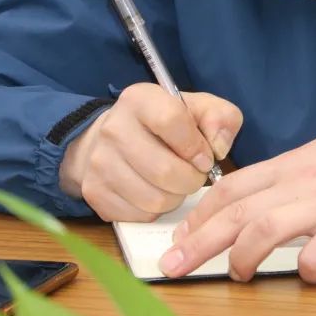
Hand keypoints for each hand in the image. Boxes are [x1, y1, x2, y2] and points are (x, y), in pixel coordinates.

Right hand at [59, 84, 242, 220]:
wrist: (114, 138)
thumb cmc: (166, 124)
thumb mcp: (198, 108)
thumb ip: (220, 118)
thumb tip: (219, 148)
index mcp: (140, 99)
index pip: (172, 121)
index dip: (196, 146)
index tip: (206, 157)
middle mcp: (113, 128)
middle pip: (165, 170)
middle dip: (191, 179)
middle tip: (194, 175)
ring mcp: (99, 163)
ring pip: (154, 199)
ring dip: (176, 197)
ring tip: (176, 183)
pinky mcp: (95, 193)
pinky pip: (139, 215)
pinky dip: (156, 210)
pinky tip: (156, 192)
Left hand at [160, 101, 315, 282]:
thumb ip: (293, 179)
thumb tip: (266, 205)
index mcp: (292, 164)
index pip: (231, 187)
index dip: (200, 214)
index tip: (180, 236)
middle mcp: (301, 182)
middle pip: (236, 211)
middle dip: (198, 241)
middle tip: (171, 267)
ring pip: (264, 228)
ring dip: (241, 255)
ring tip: (235, 274)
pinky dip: (308, 270)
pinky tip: (311, 275)